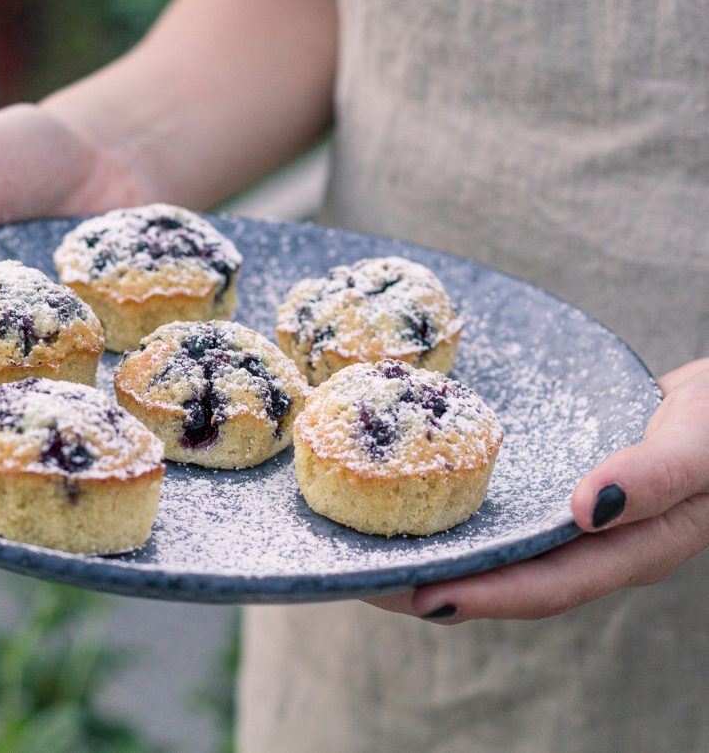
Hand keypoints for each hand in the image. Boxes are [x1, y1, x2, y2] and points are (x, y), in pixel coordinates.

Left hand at [368, 357, 708, 621]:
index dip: (481, 596)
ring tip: (368, 546)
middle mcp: (590, 545)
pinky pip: (499, 512)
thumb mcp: (700, 441)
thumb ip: (656, 477)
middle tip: (363, 579)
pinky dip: (453, 510)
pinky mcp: (553, 493)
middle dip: (434, 584)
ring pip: (494, 549)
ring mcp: (569, 523)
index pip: (544, 586)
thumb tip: (590, 511)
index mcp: (628, 549)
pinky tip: (410, 496)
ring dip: (435, 551)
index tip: (418, 598)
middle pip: (503, 578)